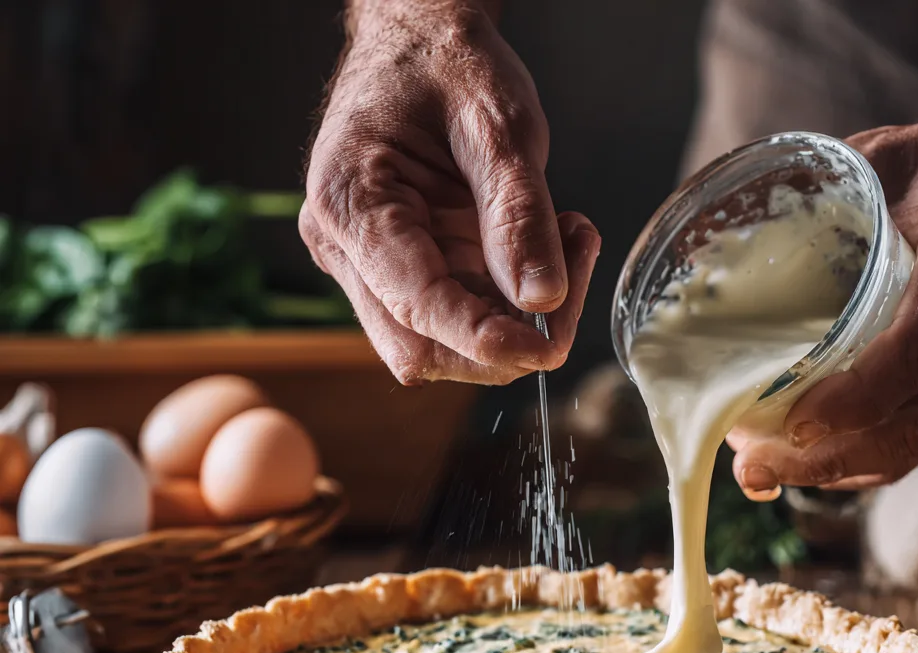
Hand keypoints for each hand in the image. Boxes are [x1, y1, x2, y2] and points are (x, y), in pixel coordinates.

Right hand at [301, 0, 599, 384]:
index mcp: (350, 204)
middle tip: (572, 285)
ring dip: (512, 325)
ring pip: (441, 345)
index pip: (417, 305)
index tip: (548, 345)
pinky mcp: (401, 275)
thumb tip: (542, 297)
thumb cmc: (444, 64)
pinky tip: (545, 255)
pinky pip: (456, 319)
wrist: (418, 42)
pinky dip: (508, 307)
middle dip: (504, 342)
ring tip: (567, 248)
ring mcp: (370, 268)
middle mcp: (346, 249)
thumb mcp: (497, 121)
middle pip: (423, 346)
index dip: (485, 339)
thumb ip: (520, 212)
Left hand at [729, 107, 917, 497]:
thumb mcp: (895, 159)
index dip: (857, 399)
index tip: (792, 422)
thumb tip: (714, 231)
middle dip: (827, 459)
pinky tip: (826, 455)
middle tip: (752, 467)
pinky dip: (879, 460)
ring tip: (769, 467)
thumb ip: (821, 195)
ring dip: (843, 469)